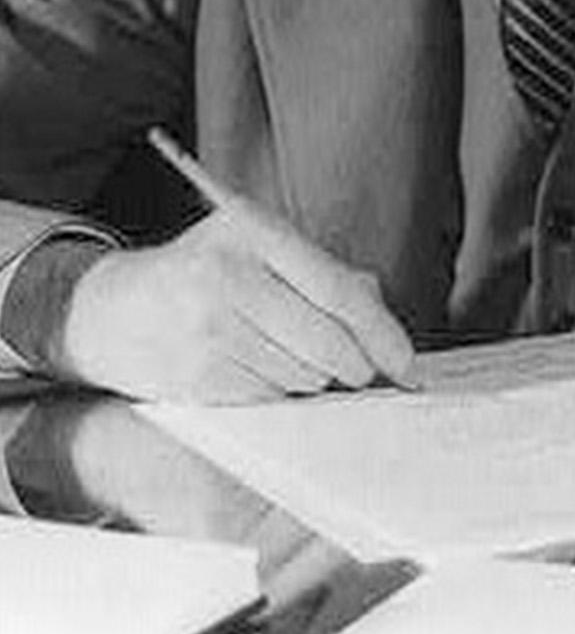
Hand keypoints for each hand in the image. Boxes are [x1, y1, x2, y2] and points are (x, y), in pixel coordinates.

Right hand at [55, 197, 414, 402]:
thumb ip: (320, 271)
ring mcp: (208, 331)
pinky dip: (280, 393)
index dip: (381, 332)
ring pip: (303, 376)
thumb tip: (378, 313)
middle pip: (328, 342)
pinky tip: (261, 370)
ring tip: (295, 356)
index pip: (337, 291)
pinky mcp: (195, 378)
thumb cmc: (199, 270)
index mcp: (254, 233)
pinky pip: (270, 399)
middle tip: (367, 372)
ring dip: (317, 379)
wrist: (108, 309)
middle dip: (359, 365)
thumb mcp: (256, 244)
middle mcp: (228, 278)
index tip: (407, 362)